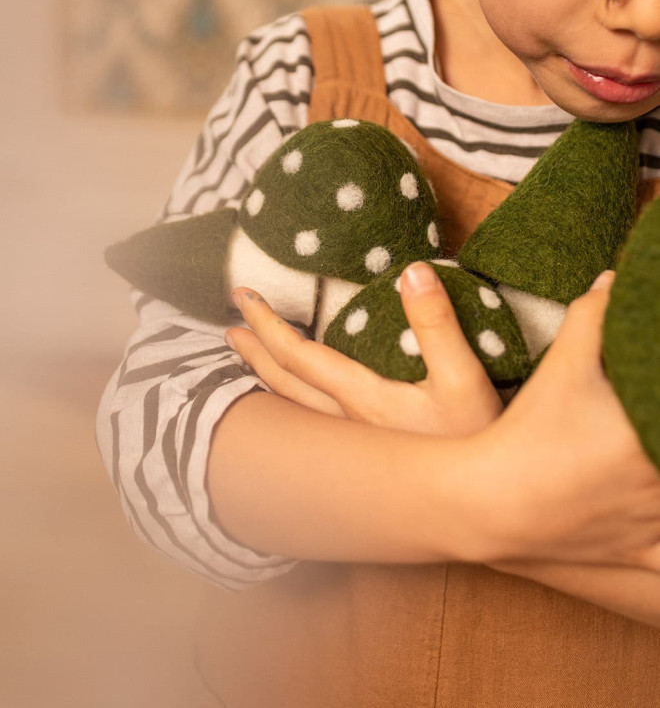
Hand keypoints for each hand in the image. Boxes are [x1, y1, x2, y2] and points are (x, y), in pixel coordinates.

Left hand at [225, 261, 502, 435]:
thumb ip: (437, 323)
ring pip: (293, 409)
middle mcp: (347, 424)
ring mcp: (355, 443)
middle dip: (254, 352)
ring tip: (249, 360)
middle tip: (230, 327)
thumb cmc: (477, 445)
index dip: (266, 324)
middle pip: (283, 385)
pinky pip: (311, 423)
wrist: (485, 511)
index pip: (297, 356)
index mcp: (362, 399)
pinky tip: (299, 400)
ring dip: (265, 379)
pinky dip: (290, 402)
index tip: (243, 296)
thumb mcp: (465, 378)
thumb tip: (411, 271)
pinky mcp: (369, 455)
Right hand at [470, 271, 659, 571]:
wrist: (492, 501)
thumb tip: (614, 280)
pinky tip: (659, 516)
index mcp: (650, 433)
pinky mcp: (643, 550)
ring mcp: (655, 522)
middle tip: (654, 418)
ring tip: (654, 450)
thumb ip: (592, 315)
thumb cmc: (528, 429)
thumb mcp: (562, 366)